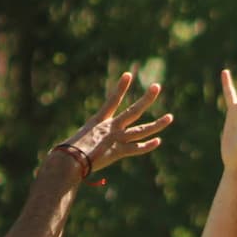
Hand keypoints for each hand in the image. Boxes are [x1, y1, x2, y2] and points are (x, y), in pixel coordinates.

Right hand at [56, 71, 171, 174]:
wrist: (67, 161)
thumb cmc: (65, 155)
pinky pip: (135, 149)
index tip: (128, 75)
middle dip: (146, 99)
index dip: (120, 88)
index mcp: (97, 122)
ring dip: (157, 124)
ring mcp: (115, 139)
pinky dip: (146, 146)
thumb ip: (81, 144)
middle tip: (157, 87)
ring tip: (170, 117)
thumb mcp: (75, 143)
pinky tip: (158, 141)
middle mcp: (109, 128)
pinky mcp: (117, 152)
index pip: (112, 101)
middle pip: (133, 111)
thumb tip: (70, 150)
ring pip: (141, 130)